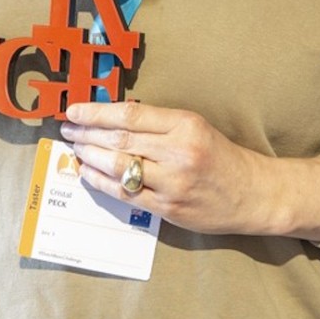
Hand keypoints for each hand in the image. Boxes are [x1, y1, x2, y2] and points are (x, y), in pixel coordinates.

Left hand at [60, 101, 319, 240]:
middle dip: (86, 133)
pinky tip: (87, 172)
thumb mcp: (193, 124)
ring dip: (89, 156)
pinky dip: (101, 182)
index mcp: (184, 124)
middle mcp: (178, 152)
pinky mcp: (168, 209)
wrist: (253, 194)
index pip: (129, 114)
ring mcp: (172, 184)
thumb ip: (156, 121)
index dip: (96, 112)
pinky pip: (125, 194)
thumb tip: (110, 116)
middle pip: (119, 140)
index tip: (74, 109)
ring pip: (119, 167)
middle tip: (66, 128)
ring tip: (73, 147)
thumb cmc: (219, 154)